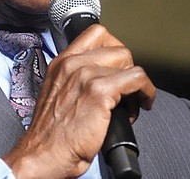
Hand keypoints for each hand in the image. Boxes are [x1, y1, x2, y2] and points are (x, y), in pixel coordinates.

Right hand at [2, 24, 155, 178]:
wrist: (43, 156)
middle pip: (117, 48)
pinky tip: (141, 104)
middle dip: (127, 70)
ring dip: (136, 84)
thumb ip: (75, 79)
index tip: (119, 67)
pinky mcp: (99, 91)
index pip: (96, 34)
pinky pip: (137, 79)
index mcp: (62, 62)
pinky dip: (146, 92)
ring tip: (129, 104)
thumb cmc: (52, 135)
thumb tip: (105, 76)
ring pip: (129, 63)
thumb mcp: (57, 94)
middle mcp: (72, 64)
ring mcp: (85, 75)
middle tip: (125, 92)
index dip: (114, 49)